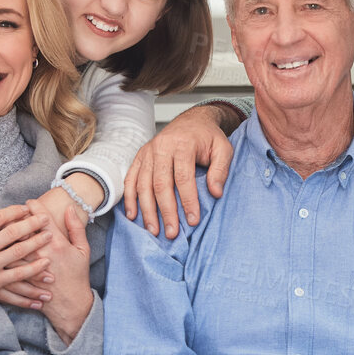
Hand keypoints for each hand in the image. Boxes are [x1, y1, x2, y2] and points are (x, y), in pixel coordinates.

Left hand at [0, 186, 88, 311]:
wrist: (69, 305)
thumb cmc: (78, 276)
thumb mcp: (83, 250)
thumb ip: (76, 228)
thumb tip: (70, 207)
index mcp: (56, 243)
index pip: (40, 217)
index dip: (33, 206)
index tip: (30, 203)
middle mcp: (39, 253)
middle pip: (21, 227)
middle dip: (15, 216)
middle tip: (14, 210)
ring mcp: (26, 266)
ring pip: (9, 242)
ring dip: (4, 231)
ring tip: (3, 225)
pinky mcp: (17, 278)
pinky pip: (3, 260)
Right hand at [0, 206, 52, 339]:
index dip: (14, 211)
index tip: (27, 208)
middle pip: (13, 232)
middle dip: (32, 224)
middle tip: (46, 219)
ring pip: (19, 252)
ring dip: (37, 244)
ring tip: (50, 237)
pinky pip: (17, 276)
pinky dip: (33, 269)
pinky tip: (45, 264)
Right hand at [123, 104, 234, 237]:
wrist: (192, 121)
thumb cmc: (208, 137)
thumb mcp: (223, 148)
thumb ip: (221, 169)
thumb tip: (215, 193)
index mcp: (183, 144)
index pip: (183, 178)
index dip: (188, 201)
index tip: (192, 221)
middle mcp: (161, 147)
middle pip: (160, 184)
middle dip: (166, 211)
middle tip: (171, 233)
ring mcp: (148, 152)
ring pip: (143, 184)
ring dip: (147, 210)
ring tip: (154, 230)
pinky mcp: (140, 157)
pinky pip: (130, 179)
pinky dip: (130, 198)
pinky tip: (133, 216)